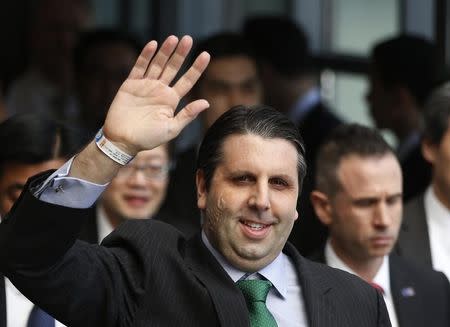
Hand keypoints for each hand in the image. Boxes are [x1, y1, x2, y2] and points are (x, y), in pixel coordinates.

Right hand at [103, 35, 209, 154]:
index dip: (196, 68)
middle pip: (173, 68)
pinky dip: (146, 56)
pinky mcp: (131, 84)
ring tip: (173, 38)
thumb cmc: (148, 138)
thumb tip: (206, 102)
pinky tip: (153, 45)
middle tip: (188, 39)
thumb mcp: (171, 129)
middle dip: (181, 54)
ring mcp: (145, 86)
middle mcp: (160, 90)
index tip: (206, 55)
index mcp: (171, 100)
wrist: (122, 141)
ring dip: (165, 51)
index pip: (187, 81)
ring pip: (157, 64)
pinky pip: (139, 67)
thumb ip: (187, 115)